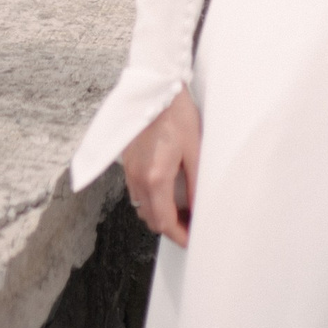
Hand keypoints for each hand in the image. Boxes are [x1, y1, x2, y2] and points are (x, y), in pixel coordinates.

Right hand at [120, 89, 201, 244]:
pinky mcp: (127, 162)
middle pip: (151, 219)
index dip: (179, 236)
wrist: (156, 88)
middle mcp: (137, 177)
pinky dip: (151, 198)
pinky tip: (167, 190)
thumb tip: (200, 210)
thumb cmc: (177, 114)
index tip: (192, 239)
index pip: (164, 222)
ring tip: (182, 209)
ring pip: (141, 207)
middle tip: (191, 224)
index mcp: (155, 177)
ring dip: (159, 213)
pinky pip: (136, 191)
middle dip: (171, 227)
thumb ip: (196, 185)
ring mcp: (129, 170)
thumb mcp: (195, 150)